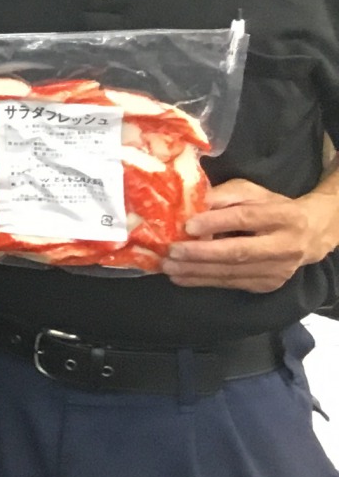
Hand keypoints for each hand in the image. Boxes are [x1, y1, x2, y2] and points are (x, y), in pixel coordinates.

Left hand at [165, 179, 338, 293]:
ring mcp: (278, 269)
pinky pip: (231, 283)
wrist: (308, 235)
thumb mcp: (250, 192)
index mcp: (284, 215)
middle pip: (238, 251)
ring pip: (232, 272)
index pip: (246, 218)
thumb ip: (223, 196)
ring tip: (168, 266)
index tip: (187, 226)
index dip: (216, 222)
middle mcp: (285, 245)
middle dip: (202, 253)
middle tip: (171, 251)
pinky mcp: (268, 284)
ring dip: (196, 271)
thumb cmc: (270, 208)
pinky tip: (181, 277)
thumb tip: (190, 205)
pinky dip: (203, 281)